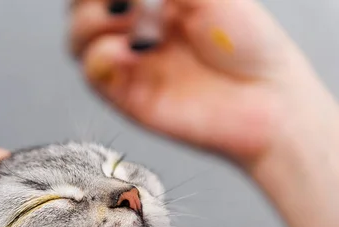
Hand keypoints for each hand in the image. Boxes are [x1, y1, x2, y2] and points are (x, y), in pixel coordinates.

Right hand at [69, 0, 334, 165]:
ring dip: (92, 21)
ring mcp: (127, 63)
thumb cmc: (250, 45)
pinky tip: (131, 51)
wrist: (266, 99)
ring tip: (132, 18)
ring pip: (77, 39)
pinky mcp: (125, 95)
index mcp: (153, 2)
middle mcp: (133, 30)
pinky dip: (102, 55)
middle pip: (80, 9)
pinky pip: (93, 73)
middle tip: (133, 1)